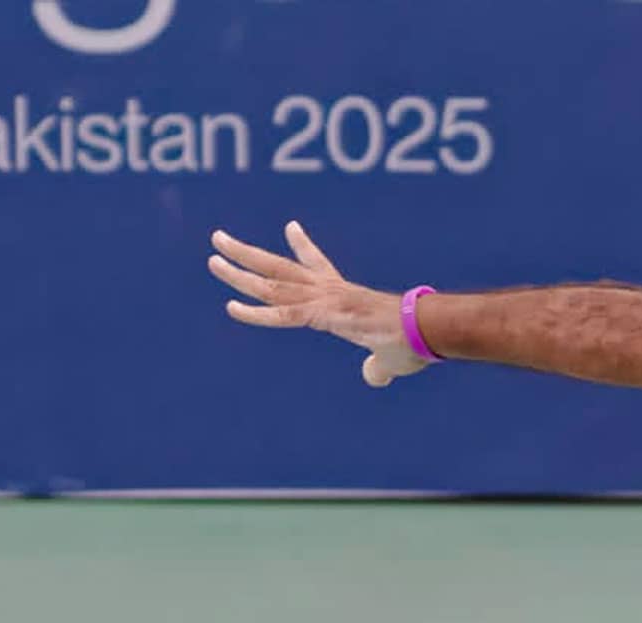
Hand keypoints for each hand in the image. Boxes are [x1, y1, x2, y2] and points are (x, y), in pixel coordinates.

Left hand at [208, 221, 431, 387]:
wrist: (427, 329)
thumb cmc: (416, 340)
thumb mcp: (391, 357)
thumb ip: (376, 366)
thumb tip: (374, 375)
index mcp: (345, 295)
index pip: (318, 265)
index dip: (301, 247)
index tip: (290, 228)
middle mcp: (329, 291)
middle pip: (280, 268)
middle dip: (248, 253)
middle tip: (220, 239)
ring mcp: (325, 300)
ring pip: (273, 283)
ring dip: (240, 271)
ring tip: (214, 257)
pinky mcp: (325, 316)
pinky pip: (283, 314)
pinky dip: (256, 312)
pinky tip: (231, 306)